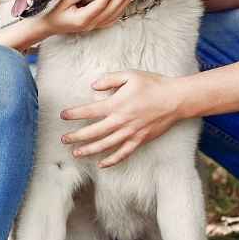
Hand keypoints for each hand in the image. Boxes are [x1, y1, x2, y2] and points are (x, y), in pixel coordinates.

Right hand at [39, 0, 135, 35]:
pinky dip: (120, 12)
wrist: (48, 26)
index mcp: (82, 18)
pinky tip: (125, 4)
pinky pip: (110, 20)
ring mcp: (93, 27)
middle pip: (111, 10)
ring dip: (124, 4)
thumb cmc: (52, 12)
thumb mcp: (61, 1)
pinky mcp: (94, 26)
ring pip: (113, 16)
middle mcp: (90, 24)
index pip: (100, 4)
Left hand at [60, 70, 183, 166]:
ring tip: (76, 153)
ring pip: (105, 145)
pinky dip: (112, 160)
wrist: (175, 99)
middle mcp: (121, 121)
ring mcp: (130, 133)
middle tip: (63, 139)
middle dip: (76, 137)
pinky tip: (102, 164)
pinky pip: (123, 153)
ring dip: (89, 150)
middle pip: (93, 132)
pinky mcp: (140, 140)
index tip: (63, 115)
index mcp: (116, 104)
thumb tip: (93, 86)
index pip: (89, 111)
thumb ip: (109, 79)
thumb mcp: (130, 75)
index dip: (74, 113)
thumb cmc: (153, 85)